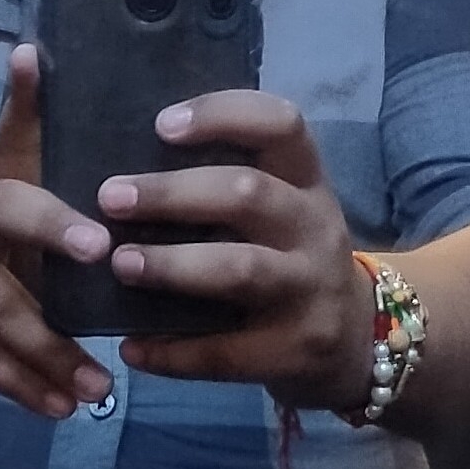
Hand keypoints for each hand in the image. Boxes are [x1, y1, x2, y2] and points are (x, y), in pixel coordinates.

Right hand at [0, 45, 113, 420]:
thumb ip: (23, 121)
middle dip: (49, 326)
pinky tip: (59, 409)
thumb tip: (32, 51)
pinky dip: (16, 388)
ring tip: (95, 392)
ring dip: (41, 368)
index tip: (99, 244)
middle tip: (104, 353)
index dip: (50, 222)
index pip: (9, 204)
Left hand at [96, 92, 374, 411]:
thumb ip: (228, 184)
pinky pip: (227, 352)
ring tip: (120, 264)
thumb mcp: (284, 209)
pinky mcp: (295, 350)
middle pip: (248, 194)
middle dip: (173, 193)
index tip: (162, 124)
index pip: (281, 125)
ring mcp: (309, 290)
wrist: (359, 340)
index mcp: (307, 181)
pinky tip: (132, 348)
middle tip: (110, 198)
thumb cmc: (293, 256)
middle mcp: (315, 227)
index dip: (222, 115)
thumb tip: (126, 170)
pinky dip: (173, 352)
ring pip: (240, 268)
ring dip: (172, 264)